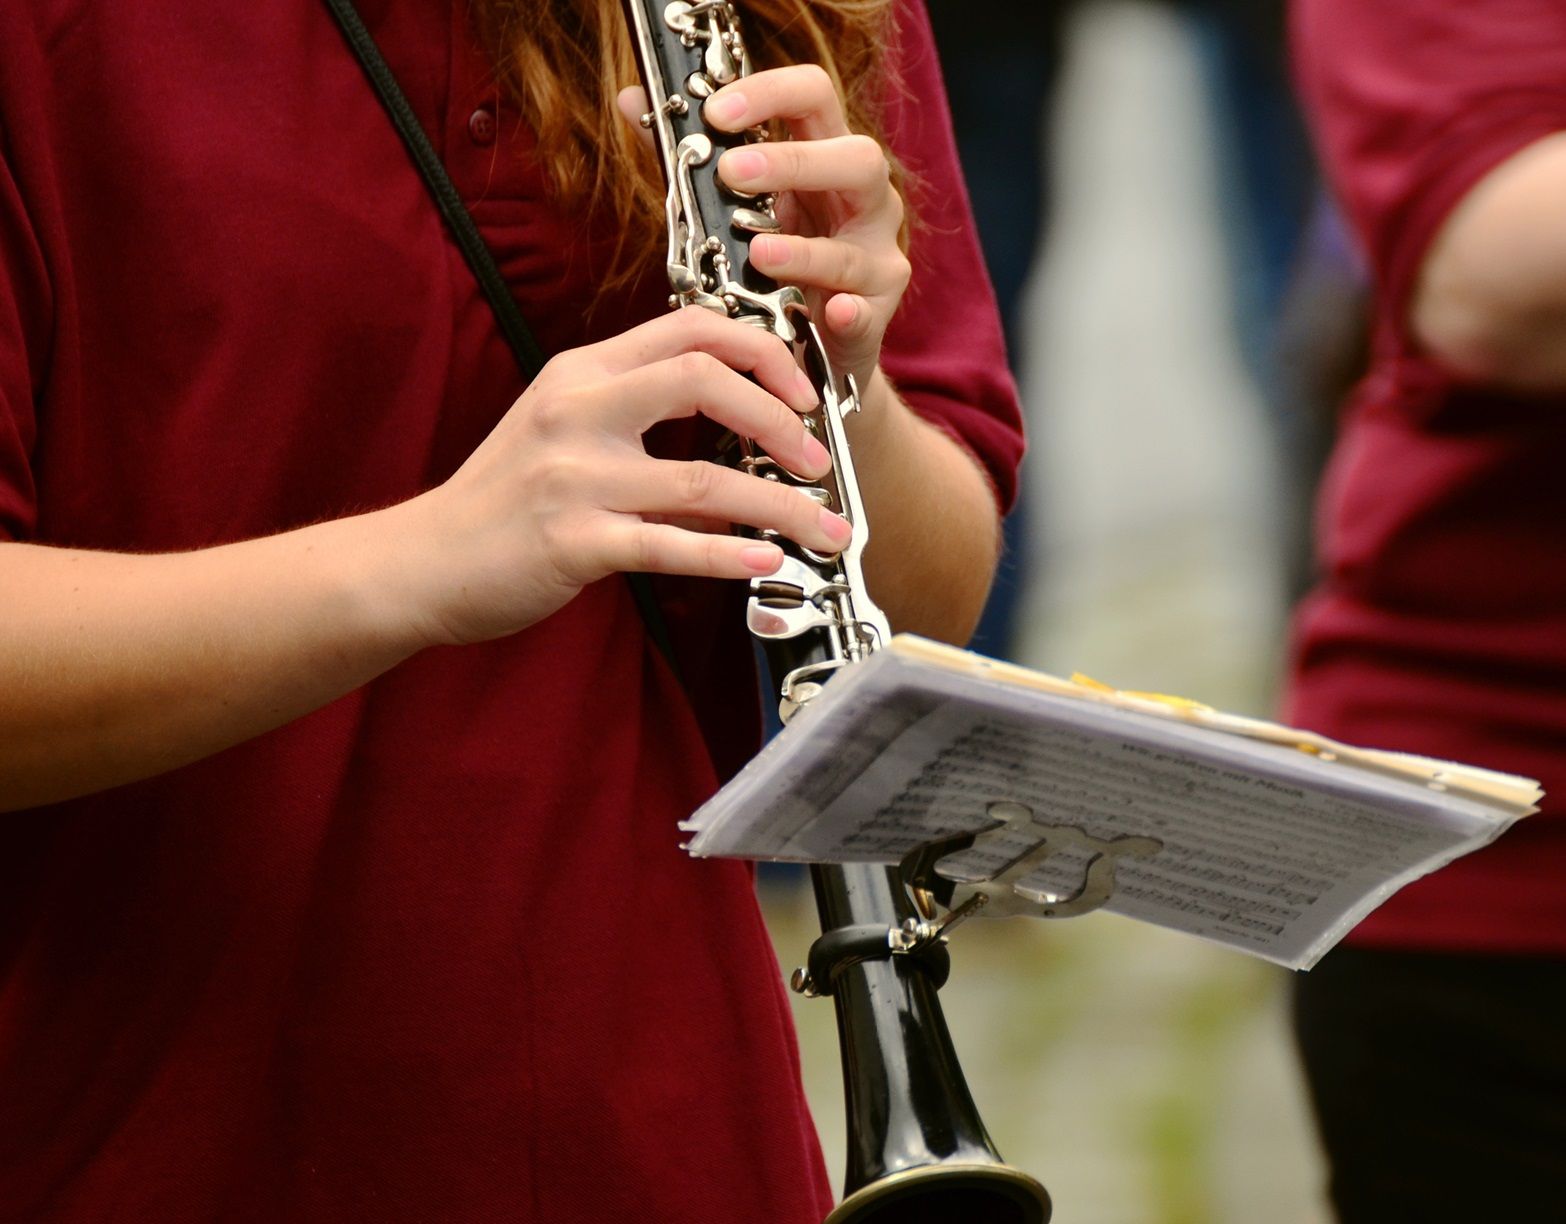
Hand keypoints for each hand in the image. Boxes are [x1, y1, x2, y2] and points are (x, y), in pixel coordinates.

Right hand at [394, 310, 852, 646]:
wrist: (422, 561)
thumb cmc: (501, 502)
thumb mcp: (567, 441)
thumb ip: (645, 434)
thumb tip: (739, 463)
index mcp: (582, 373)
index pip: (691, 329)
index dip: (762, 352)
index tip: (800, 394)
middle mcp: (578, 410)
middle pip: (704, 377)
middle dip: (781, 416)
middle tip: (816, 458)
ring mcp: (573, 476)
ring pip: (704, 476)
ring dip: (780, 505)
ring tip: (823, 528)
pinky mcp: (573, 541)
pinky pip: (669, 545)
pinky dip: (728, 555)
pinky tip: (766, 563)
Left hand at [618, 66, 910, 391]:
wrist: (804, 347)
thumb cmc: (768, 263)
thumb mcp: (731, 206)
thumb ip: (686, 157)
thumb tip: (629, 100)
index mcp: (827, 157)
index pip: (813, 98)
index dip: (770, 94)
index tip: (716, 111)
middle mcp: (865, 201)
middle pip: (856, 158)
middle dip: (793, 162)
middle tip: (732, 171)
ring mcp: (877, 257)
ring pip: (853, 244)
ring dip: (805, 249)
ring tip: (759, 252)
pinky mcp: (876, 314)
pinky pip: (865, 312)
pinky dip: (850, 312)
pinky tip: (832, 311)